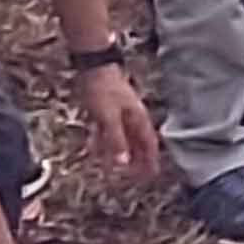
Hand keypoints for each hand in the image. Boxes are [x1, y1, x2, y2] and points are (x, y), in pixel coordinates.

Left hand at [78, 63, 160, 181]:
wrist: (93, 67)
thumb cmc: (104, 90)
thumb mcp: (109, 117)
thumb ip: (117, 140)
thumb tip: (123, 163)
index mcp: (138, 118)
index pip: (149, 143)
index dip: (151, 160)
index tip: (151, 174)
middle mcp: (131, 117)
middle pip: (136, 143)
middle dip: (136, 160)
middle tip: (134, 177)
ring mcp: (118, 114)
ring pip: (120, 138)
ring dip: (118, 153)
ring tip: (113, 169)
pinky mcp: (105, 111)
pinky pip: (105, 131)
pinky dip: (103, 142)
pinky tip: (94, 150)